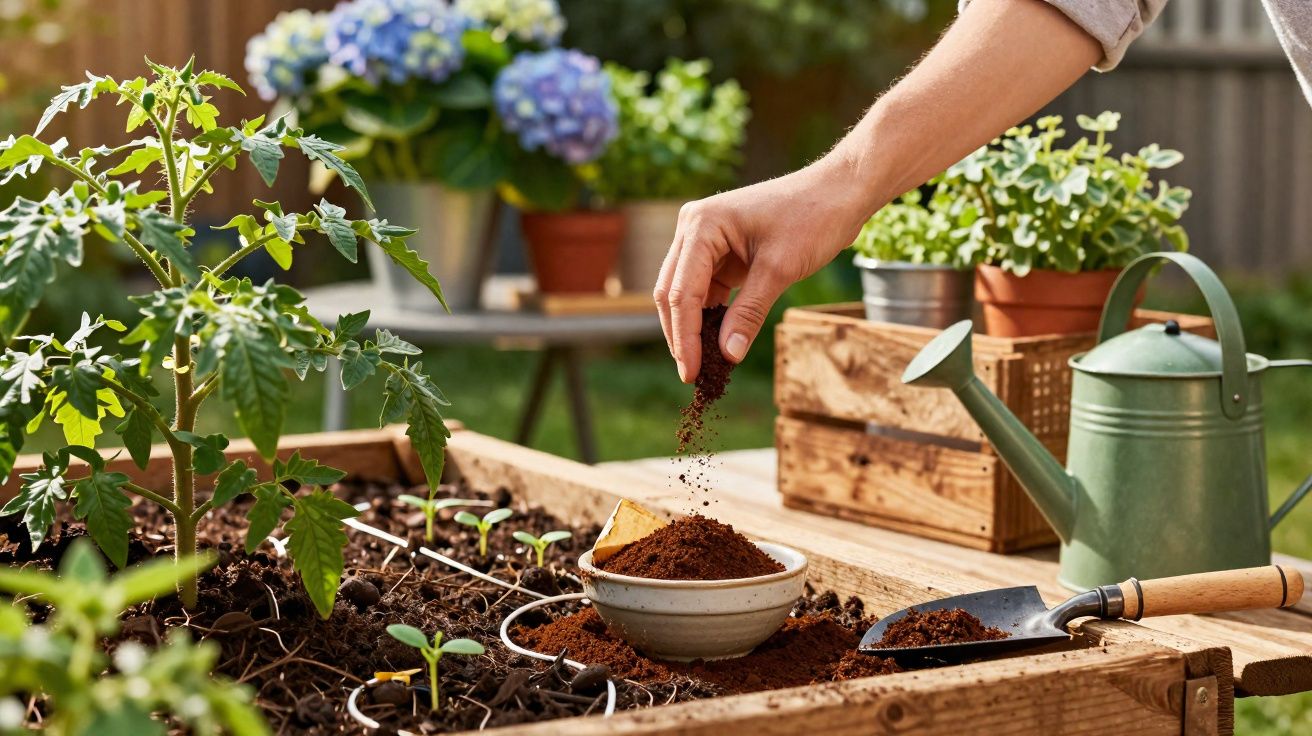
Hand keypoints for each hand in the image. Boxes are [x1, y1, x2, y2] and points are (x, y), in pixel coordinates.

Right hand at [653, 160, 870, 382]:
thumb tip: (728, 356)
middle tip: (691, 375)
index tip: (690, 372)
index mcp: (702, 225)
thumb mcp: (779, 270)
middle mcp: (694, 228)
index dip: (684, 336)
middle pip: (672, 292)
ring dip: (693, 328)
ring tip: (703, 365)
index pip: (681, 291)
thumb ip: (748, 313)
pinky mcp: (720, 252)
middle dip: (681, 335)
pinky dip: (710, 316)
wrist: (839, 192)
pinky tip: (716, 343)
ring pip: (685, 293)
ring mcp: (705, 239)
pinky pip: (705, 290)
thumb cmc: (812, 218)